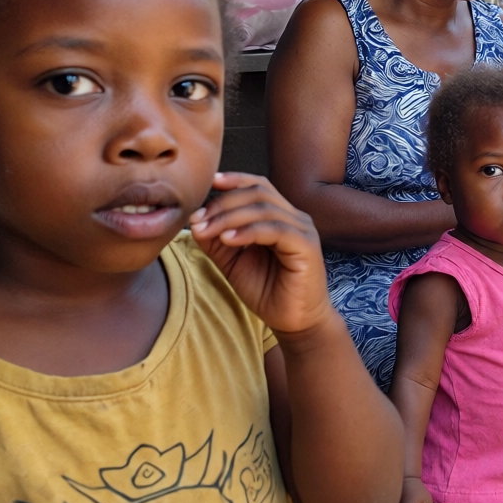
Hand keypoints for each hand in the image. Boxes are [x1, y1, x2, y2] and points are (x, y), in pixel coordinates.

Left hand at [189, 172, 330, 337]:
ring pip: (264, 209)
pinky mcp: (307, 247)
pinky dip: (248, 231)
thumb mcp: (233, 262)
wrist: (294, 322)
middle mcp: (295, 218)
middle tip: (198, 220)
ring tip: (206, 230)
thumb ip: (216, 241)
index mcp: (281, 217)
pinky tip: (228, 239)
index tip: (210, 184)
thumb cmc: (268, 292)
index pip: (259, 186)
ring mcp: (303, 231)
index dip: (235, 180)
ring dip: (229, 217)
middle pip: (259, 193)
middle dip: (224, 203)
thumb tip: (196, 220)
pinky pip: (275, 230)